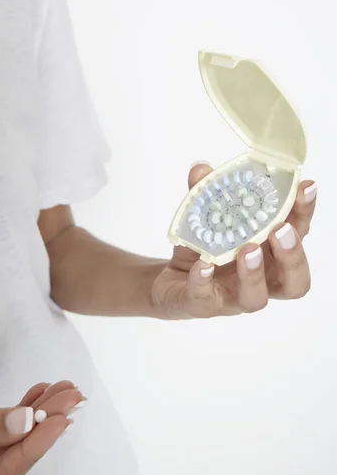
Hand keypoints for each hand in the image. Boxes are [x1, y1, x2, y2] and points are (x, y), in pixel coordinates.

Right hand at [0, 381, 84, 474]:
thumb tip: (23, 420)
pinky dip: (13, 414)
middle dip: (43, 425)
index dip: (33, 448)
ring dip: (35, 415)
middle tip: (72, 398)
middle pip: (10, 460)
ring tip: (62, 392)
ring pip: (4, 445)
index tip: (59, 421)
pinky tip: (35, 396)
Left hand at [152, 163, 316, 318]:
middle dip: (293, 256)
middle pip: (294, 281)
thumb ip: (205, 193)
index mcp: (270, 253)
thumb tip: (201, 169)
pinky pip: (206, 299)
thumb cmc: (202, 249)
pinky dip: (204, 281)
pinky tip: (203, 265)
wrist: (169, 280)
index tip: (305, 186)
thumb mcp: (205, 216)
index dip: (304, 213)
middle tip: (281, 230)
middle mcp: (261, 280)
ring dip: (254, 273)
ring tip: (248, 249)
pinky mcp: (202, 305)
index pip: (298, 233)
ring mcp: (233, 297)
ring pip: (256, 298)